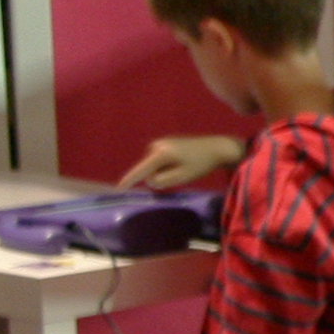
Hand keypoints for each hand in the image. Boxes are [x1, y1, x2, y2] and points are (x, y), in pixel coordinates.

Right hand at [121, 135, 243, 189]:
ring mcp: (159, 143)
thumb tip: (149, 179)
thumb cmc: (201, 164)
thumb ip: (162, 181)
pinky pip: (158, 162)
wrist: (216, 148)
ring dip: (164, 172)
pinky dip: (166, 167)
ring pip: (153, 168)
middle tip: (182, 172)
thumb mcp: (182, 177)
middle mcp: (155, 145)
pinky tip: (182, 162)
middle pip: (148, 171)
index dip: (129, 181)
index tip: (118, 190)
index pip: (140, 171)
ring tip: (183, 166)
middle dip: (160, 176)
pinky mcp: (163, 144)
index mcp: (160, 153)